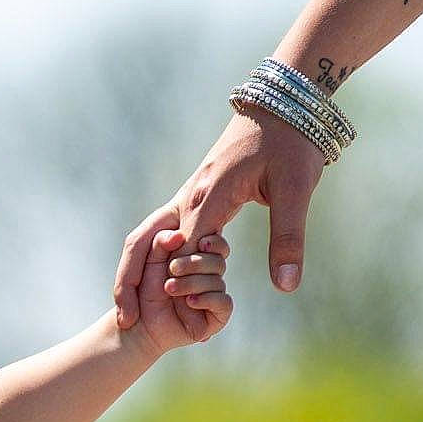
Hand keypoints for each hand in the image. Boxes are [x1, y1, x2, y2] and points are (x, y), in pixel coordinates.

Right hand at [113, 108, 326, 328]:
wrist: (282, 102)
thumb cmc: (291, 144)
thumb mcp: (296, 192)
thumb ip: (288, 239)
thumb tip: (286, 287)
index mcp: (210, 196)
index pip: (184, 249)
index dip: (175, 283)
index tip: (168, 318)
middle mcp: (190, 195)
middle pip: (148, 244)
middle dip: (132, 282)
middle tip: (126, 319)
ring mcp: (189, 191)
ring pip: (150, 236)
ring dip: (135, 270)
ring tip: (127, 306)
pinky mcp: (195, 190)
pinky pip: (165, 227)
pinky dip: (152, 255)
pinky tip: (154, 275)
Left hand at [124, 229, 232, 355]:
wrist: (140, 322)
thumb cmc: (143, 288)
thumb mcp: (147, 260)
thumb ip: (159, 243)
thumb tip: (178, 235)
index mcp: (198, 257)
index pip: (216, 244)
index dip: (212, 242)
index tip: (200, 243)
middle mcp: (210, 275)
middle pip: (218, 261)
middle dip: (194, 263)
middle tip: (172, 269)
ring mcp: (214, 294)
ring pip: (218, 281)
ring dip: (192, 283)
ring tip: (169, 288)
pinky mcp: (217, 315)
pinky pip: (224, 302)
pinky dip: (207, 299)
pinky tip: (189, 300)